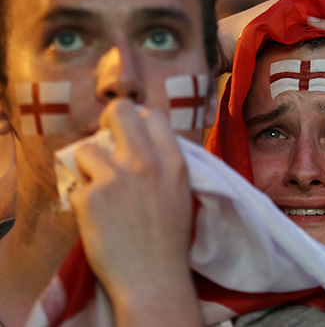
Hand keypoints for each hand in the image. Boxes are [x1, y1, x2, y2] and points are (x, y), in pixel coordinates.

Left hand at [69, 100, 195, 314]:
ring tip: (100, 191)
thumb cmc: (170, 240)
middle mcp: (146, 163)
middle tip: (105, 140)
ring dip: (89, 169)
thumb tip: (142, 141)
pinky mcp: (90, 198)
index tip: (131, 135)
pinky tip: (98, 220)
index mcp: (173, 162)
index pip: (153, 117)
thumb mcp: (181, 192)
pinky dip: (83, 202)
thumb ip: (165, 164)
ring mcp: (116, 178)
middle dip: (108, 120)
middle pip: (119, 112)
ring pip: (85, 150)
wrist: (154, 279)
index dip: (139, 121)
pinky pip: (76, 187)